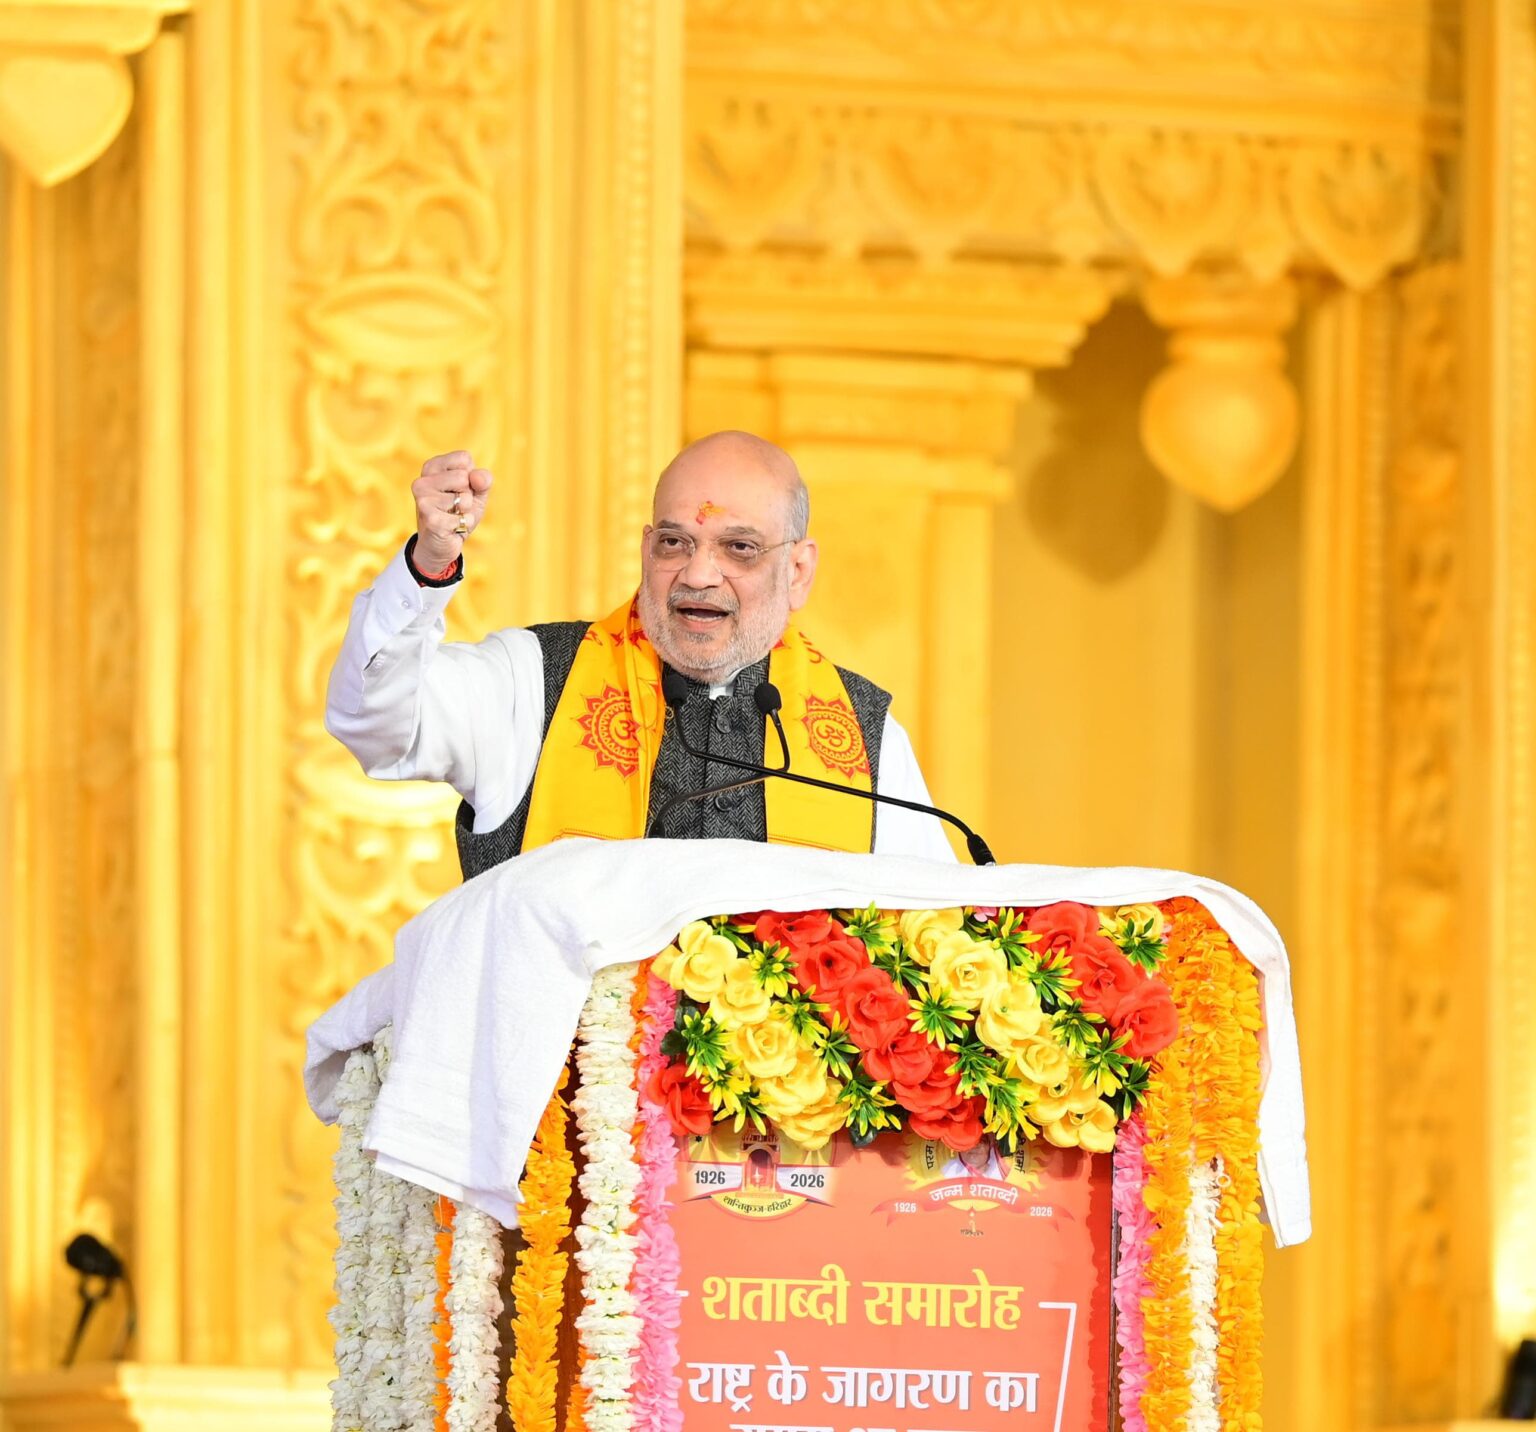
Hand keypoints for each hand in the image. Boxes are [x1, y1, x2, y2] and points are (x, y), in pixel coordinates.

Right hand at [412, 450, 492, 572]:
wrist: (442, 544)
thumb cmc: (459, 512)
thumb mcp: (476, 492)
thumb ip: (483, 480)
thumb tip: (477, 478)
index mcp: (431, 467)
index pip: (464, 458)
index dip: (471, 477)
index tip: (460, 488)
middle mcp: (422, 481)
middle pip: (464, 477)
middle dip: (467, 495)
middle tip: (455, 506)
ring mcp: (423, 500)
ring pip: (464, 498)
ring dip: (465, 511)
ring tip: (452, 516)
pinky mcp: (430, 519)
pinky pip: (463, 518)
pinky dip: (464, 525)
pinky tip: (451, 527)